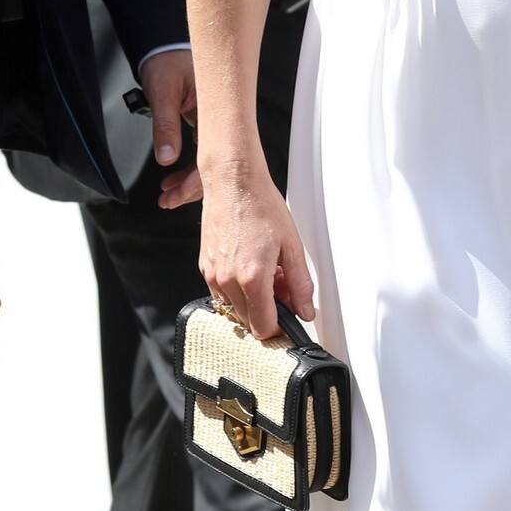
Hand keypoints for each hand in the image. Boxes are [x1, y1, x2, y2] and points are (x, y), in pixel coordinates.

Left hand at [140, 49, 201, 205]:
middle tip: (169, 200)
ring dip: (188, 179)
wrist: (165, 47)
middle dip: (191, 187)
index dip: (198, 179)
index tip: (180, 193)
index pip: (214, 154)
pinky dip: (187, 166)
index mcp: (216, 107)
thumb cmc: (168, 60)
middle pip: (214, 163)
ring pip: (208, 160)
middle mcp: (220, 118)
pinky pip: (202, 151)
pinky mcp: (206, 124)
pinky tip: (173, 176)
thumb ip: (165, 125)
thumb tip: (166, 158)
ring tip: (168, 194)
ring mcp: (215, 122)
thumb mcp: (163, 92)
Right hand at [199, 157, 314, 338]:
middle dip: (267, 310)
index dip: (279, 326)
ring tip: (265, 272)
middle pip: (249, 321)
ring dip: (251, 300)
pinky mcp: (204, 267)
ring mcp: (212, 275)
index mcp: (253, 278)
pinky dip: (237, 288)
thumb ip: (300, 284)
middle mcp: (228, 280)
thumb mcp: (292, 246)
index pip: (264, 327)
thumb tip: (306, 310)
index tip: (287, 316)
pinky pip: (222, 293)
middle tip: (280, 286)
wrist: (233, 182)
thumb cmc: (261, 206)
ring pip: (234, 308)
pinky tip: (249, 266)